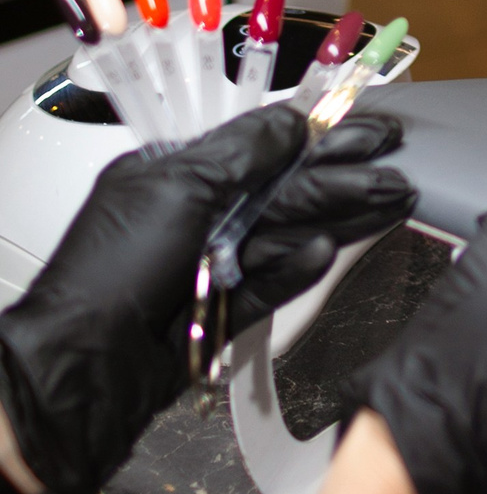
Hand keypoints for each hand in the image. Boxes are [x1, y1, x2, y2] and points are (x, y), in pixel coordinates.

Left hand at [0, 106, 415, 493]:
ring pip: (288, 235)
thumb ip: (243, 153)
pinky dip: (297, 270)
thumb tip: (292, 123)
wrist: (82, 370)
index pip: (264, 146)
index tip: (368, 130)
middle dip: (344, 178)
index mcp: (179, 175)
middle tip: (397, 172)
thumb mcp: (178, 186)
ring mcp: (210, 265)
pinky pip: (270, 285)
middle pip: (286, 191)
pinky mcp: (220, 312)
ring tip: (389, 204)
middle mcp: (197, 216)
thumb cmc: (108, 271)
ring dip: (338, 219)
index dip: (319, 136)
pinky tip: (326, 252)